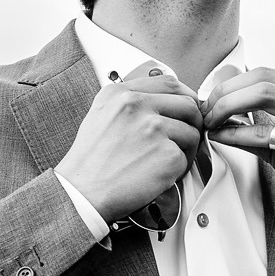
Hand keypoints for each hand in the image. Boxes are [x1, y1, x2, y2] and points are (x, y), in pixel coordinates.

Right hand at [55, 62, 204, 223]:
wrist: (82, 193)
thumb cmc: (90, 162)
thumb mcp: (101, 116)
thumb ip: (131, 103)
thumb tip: (165, 103)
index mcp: (119, 94)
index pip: (169, 82)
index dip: (184, 96)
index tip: (186, 108)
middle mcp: (137, 105)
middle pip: (188, 104)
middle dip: (192, 123)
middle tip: (183, 139)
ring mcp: (154, 129)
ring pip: (192, 132)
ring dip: (185, 149)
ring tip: (164, 161)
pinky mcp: (167, 154)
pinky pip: (186, 158)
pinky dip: (177, 170)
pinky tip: (159, 175)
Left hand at [204, 68, 274, 208]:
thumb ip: (260, 121)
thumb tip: (219, 112)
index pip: (265, 73)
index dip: (230, 85)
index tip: (210, 102)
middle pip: (261, 76)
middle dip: (224, 92)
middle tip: (205, 112)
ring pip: (263, 93)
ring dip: (226, 106)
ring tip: (210, 122)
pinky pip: (265, 133)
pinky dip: (236, 134)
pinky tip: (222, 139)